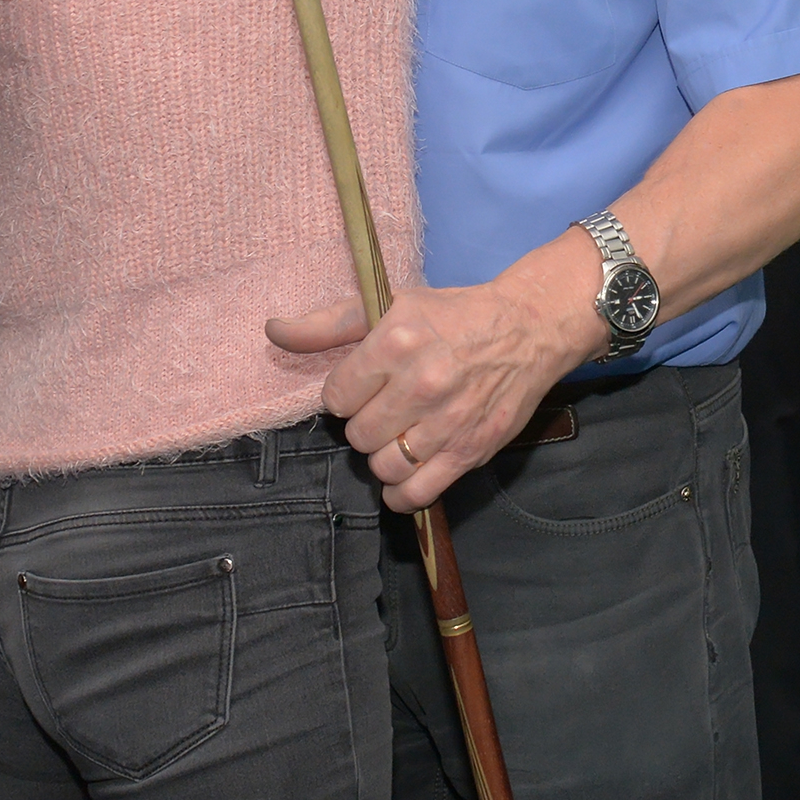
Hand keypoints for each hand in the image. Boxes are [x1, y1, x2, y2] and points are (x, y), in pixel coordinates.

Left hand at [266, 233, 603, 510]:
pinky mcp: (471, 451)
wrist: (526, 330)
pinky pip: (417, 494)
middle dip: (365, 424)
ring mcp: (448, 421)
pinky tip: (404, 473)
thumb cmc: (452, 316)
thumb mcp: (390, 305)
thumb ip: (328, 325)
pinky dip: (401, 493)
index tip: (365, 385)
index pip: (337, 397)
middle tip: (386, 408)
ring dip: (383, 456)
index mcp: (396, 341)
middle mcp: (421, 383)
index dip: (347, 394)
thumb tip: (273, 330)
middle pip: (359, 435)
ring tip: (398, 435)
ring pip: (383, 466)